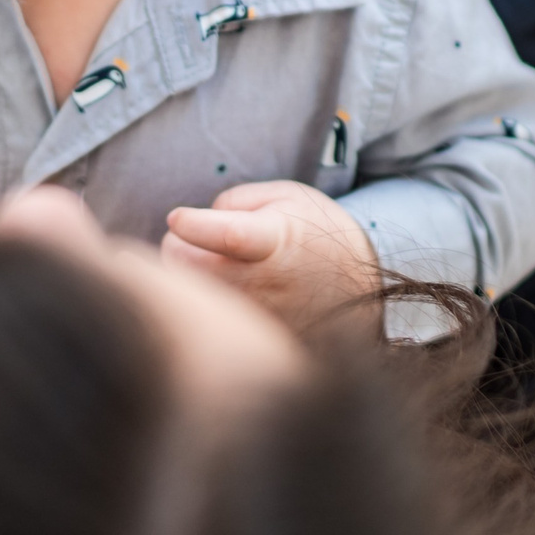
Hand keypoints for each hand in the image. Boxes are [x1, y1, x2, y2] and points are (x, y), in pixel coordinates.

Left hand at [162, 179, 380, 328]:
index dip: (193, 225)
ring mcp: (253, 315)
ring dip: (184, 275)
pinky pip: (201, 319)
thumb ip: (235, 200)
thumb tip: (195, 223)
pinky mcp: (247, 339)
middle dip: (177, 246)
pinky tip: (222, 294)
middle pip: (182, 263)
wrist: (358, 289)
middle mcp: (261, 282)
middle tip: (192, 240)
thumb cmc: (314, 233)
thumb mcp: (285, 196)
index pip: (228, 235)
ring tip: (213, 266)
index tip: (178, 217)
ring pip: (183, 293)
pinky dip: (201, 303)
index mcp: (273, 241)